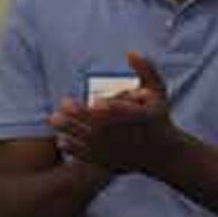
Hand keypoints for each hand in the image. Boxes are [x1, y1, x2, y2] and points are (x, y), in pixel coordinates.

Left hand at [52, 53, 181, 175]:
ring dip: (72, 131)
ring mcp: (121, 152)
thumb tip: (130, 52)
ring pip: (94, 143)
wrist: (163, 155)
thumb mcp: (159, 92)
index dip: (114, 108)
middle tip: (63, 104)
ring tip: (54, 119)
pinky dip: (76, 149)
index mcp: (146, 119)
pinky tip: (60, 140)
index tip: (96, 102)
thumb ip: (146, 71)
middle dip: (82, 117)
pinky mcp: (113, 163)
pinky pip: (92, 158)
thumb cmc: (159, 117)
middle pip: (105, 128)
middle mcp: (132, 138)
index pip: (129, 114)